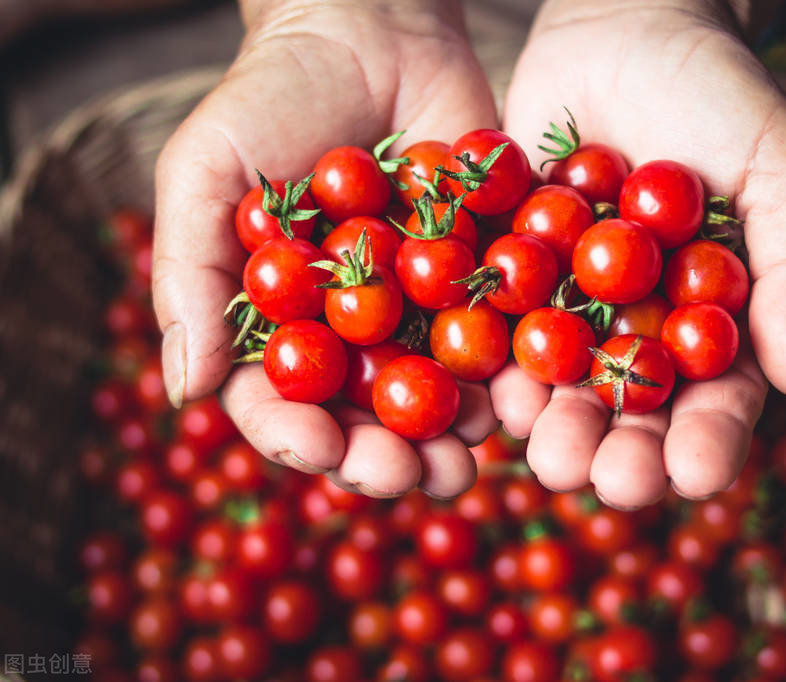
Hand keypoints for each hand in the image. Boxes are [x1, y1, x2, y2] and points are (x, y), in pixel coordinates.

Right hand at [153, 0, 497, 498]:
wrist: (370, 31)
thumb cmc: (270, 97)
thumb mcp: (207, 173)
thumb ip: (190, 277)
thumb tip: (184, 393)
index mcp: (277, 323)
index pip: (276, 402)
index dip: (296, 435)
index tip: (322, 448)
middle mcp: (347, 332)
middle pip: (362, 417)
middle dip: (386, 457)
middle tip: (415, 479)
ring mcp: (416, 311)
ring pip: (433, 395)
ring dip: (451, 437)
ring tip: (469, 460)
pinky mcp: (477, 280)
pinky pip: (495, 337)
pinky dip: (507, 374)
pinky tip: (518, 399)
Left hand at [493, 0, 785, 507]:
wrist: (624, 24)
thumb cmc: (721, 93)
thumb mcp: (781, 169)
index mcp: (717, 320)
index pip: (720, 399)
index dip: (711, 440)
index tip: (697, 472)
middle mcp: (644, 329)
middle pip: (636, 411)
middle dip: (626, 452)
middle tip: (613, 483)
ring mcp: (575, 308)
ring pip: (565, 385)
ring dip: (557, 427)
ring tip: (549, 457)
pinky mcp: (513, 277)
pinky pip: (502, 329)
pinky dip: (498, 363)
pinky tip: (496, 395)